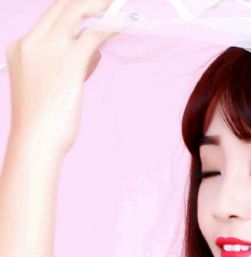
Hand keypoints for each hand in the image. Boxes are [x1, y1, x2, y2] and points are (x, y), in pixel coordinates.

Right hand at [4, 0, 118, 157]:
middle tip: (109, 0)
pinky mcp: (69, 63)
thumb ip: (68, 65)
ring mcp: (49, 50)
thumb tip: (91, 52)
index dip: (73, 8)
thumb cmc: (44, 123)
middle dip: (87, 0)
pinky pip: (94, 35)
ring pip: (77, 12)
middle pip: (62, 7)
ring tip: (119, 5)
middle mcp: (31, 43)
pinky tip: (124, 23)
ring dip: (100, 6)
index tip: (92, 7)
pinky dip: (111, 26)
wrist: (35, 141)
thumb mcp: (50, 87)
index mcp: (21, 47)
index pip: (49, 18)